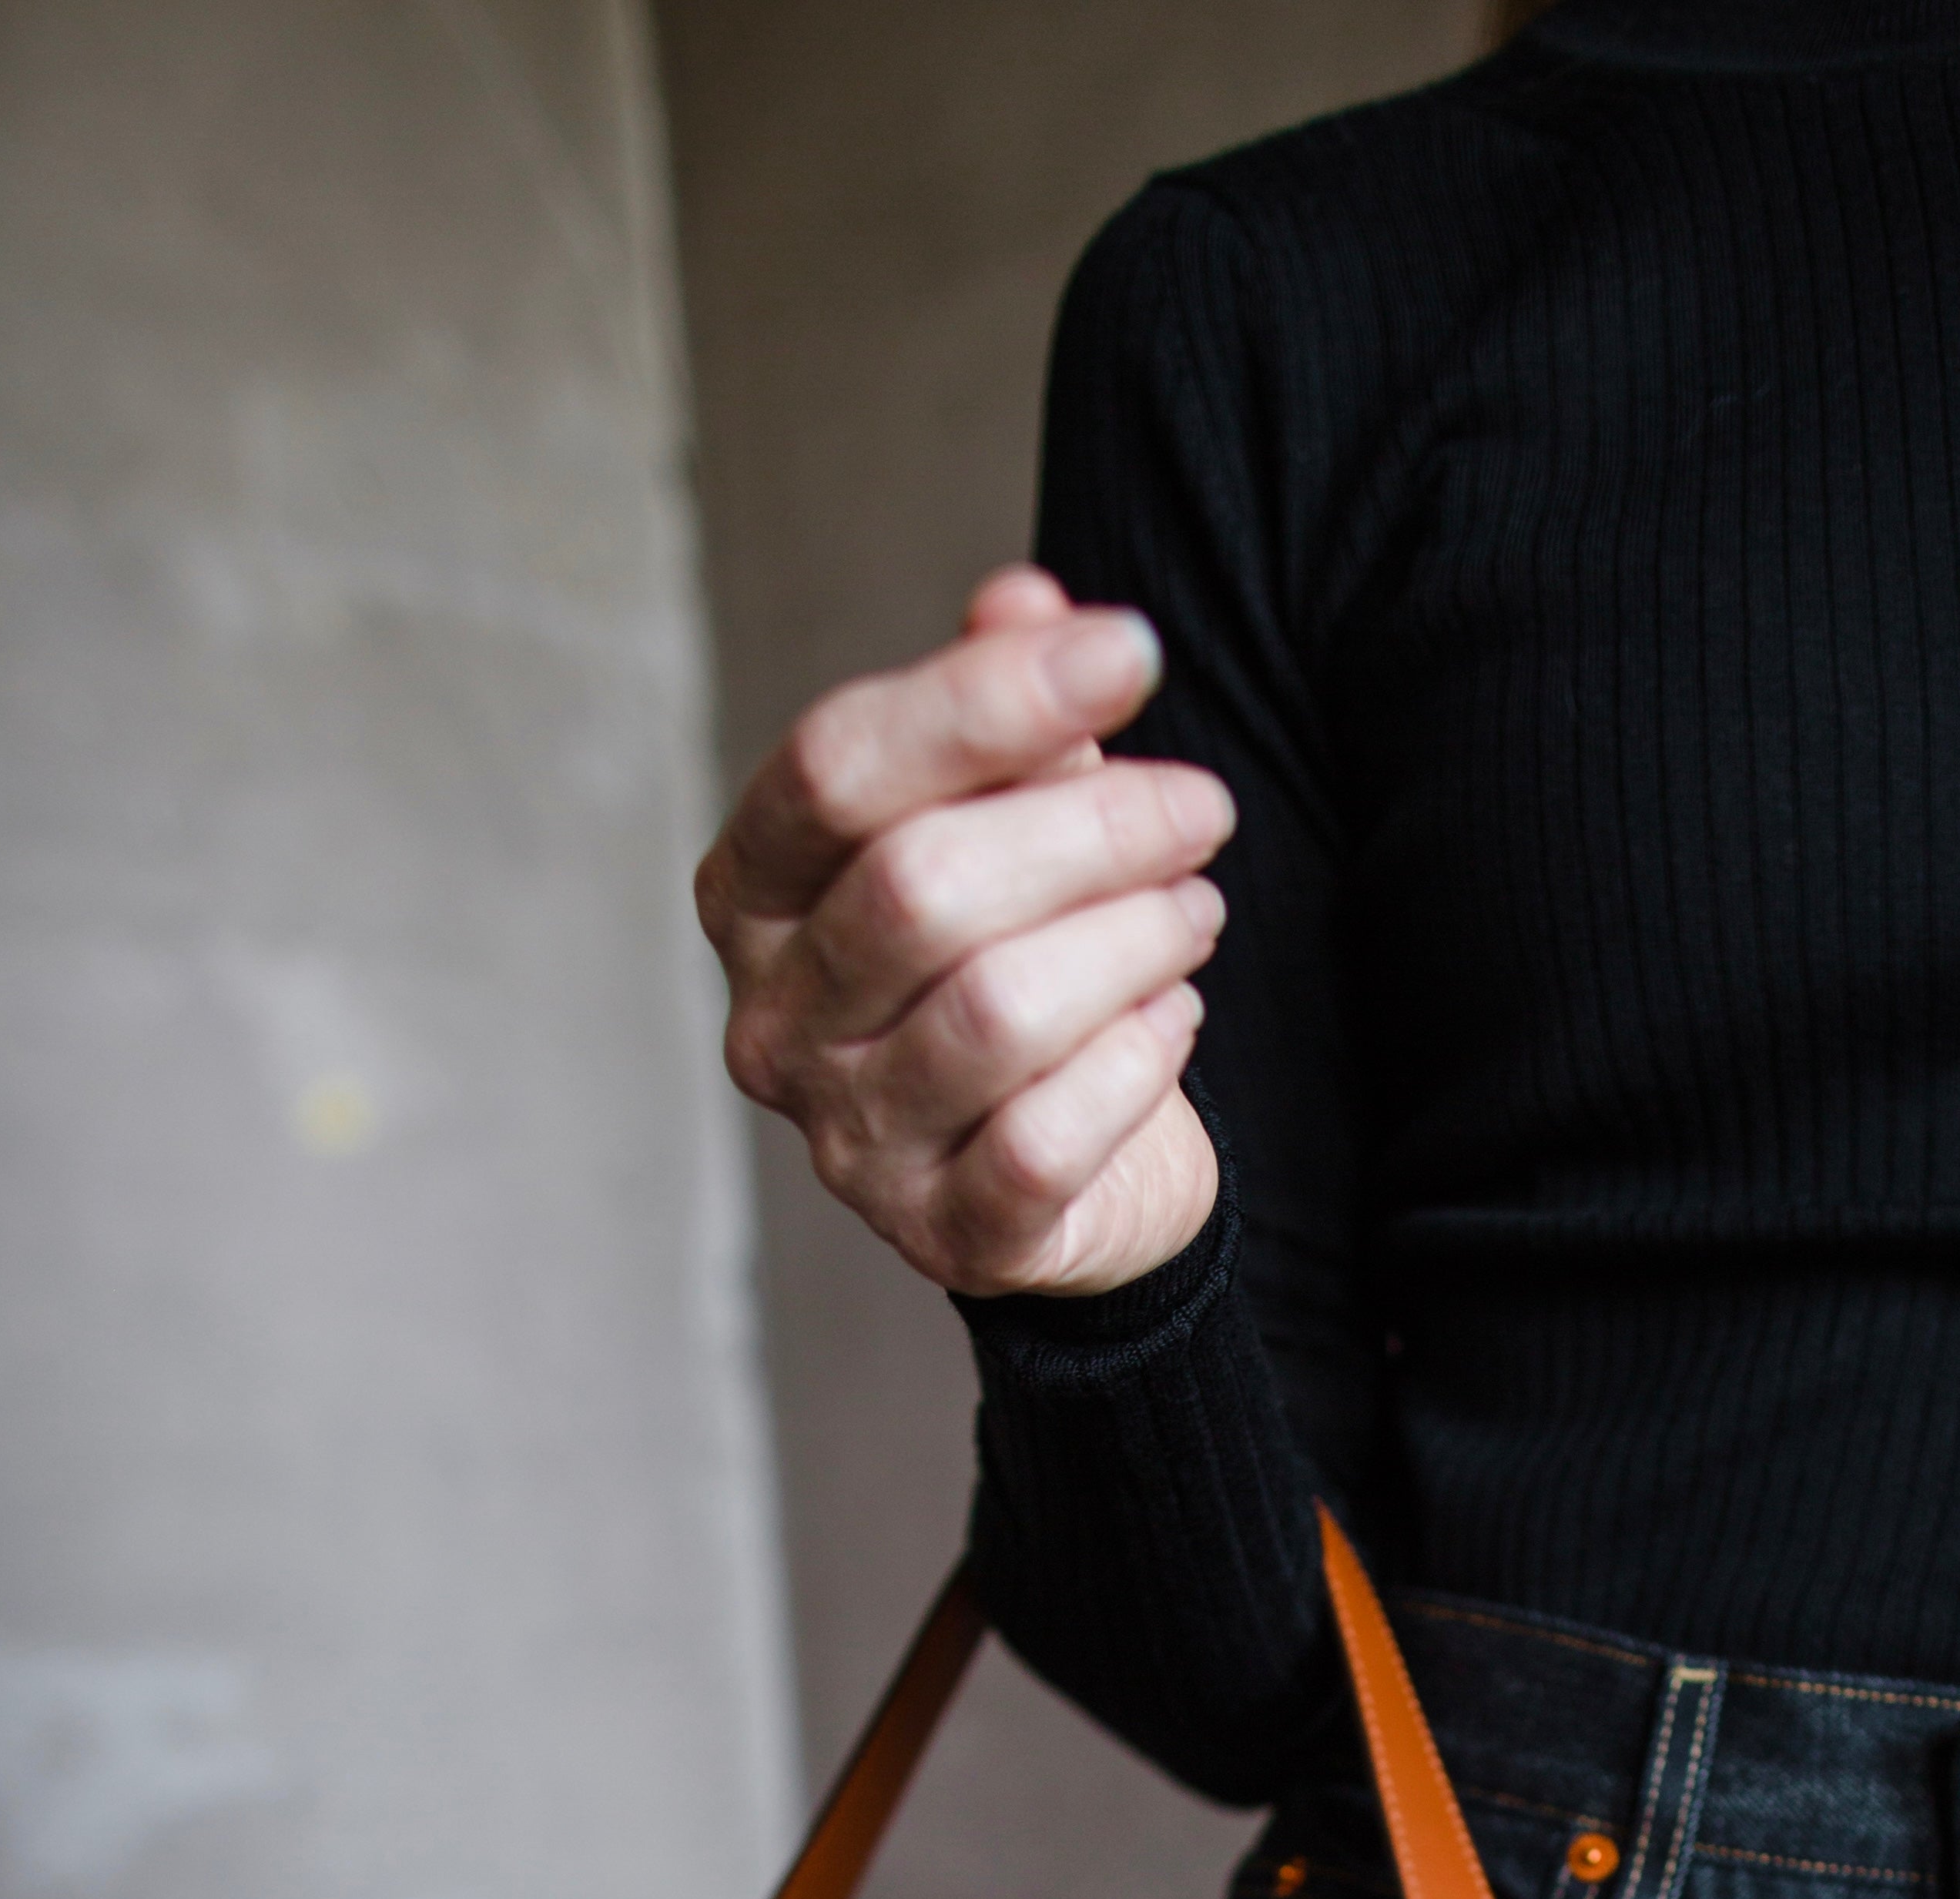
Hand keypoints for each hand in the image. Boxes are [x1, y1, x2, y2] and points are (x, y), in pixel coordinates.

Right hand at [695, 563, 1229, 1301]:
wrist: (1067, 1174)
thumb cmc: (1020, 959)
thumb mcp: (1010, 820)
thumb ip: (1006, 716)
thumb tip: (1024, 601)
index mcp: (757, 893)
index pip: (838, 767)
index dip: (988, 696)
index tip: (1133, 650)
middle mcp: (776, 1023)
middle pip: (922, 887)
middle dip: (1094, 830)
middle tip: (1202, 808)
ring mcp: (848, 1143)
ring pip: (996, 1013)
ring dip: (1130, 943)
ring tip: (1197, 911)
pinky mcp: (945, 1237)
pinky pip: (1046, 1141)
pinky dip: (1134, 1065)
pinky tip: (1174, 1021)